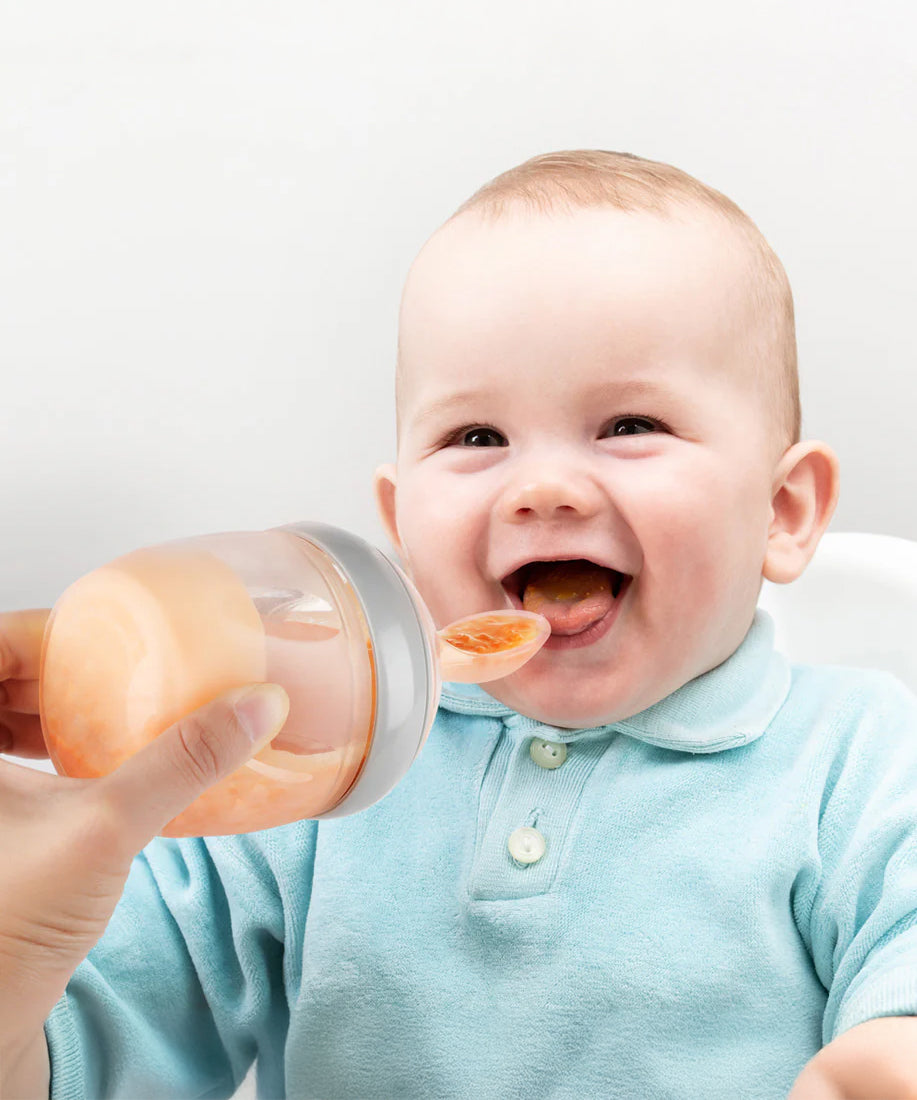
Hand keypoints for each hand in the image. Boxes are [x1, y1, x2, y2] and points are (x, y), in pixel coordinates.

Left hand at [0, 609, 289, 1047]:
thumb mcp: (105, 827)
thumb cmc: (12, 926)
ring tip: (104, 703)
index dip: (42, 630)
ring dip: (48, 705)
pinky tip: (86, 758)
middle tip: (112, 662)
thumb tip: (257, 704)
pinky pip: (3, 759)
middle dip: (53, 665)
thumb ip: (182, 762)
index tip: (98, 633)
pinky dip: (42, 745)